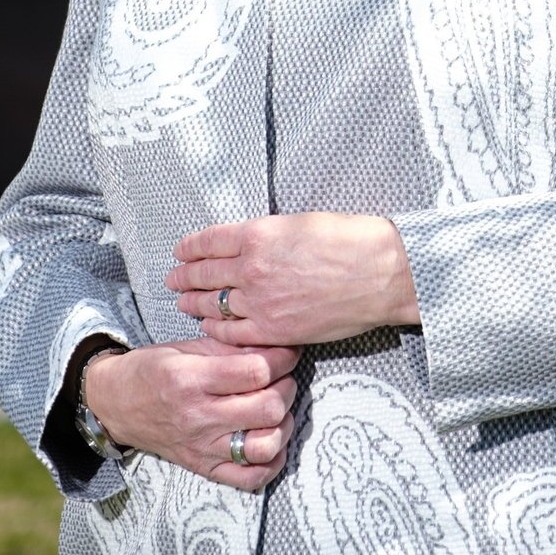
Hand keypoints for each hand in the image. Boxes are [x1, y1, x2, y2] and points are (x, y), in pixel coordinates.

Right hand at [84, 339, 300, 490]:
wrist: (116, 404)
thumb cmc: (153, 369)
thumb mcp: (186, 346)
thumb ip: (230, 347)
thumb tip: (273, 346)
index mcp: (192, 379)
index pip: (256, 371)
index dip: (282, 358)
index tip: (287, 352)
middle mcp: (199, 417)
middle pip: (268, 408)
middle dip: (287, 387)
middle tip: (283, 378)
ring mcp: (202, 447)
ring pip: (266, 445)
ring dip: (282, 424)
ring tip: (277, 409)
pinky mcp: (204, 468)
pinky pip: (251, 478)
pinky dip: (271, 462)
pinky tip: (270, 440)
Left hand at [167, 212, 420, 346]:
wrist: (382, 273)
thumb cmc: (352, 241)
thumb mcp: (301, 223)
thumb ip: (269, 235)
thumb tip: (249, 245)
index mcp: (259, 234)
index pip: (209, 241)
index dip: (190, 247)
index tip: (181, 251)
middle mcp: (253, 268)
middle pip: (205, 274)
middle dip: (185, 276)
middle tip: (173, 279)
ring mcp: (262, 302)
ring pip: (215, 305)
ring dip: (195, 303)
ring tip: (184, 302)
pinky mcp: (276, 330)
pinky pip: (234, 333)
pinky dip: (218, 330)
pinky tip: (211, 327)